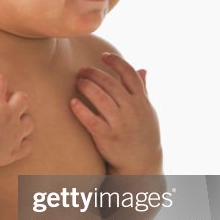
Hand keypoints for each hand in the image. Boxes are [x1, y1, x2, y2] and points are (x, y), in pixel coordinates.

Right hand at [0, 68, 32, 175]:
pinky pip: (27, 146)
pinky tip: (14, 140)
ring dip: (22, 118)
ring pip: (29, 121)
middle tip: (1, 102)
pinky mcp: (13, 151)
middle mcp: (9, 115)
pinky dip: (24, 142)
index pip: (0, 80)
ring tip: (10, 120)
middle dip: (14, 97)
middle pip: (23, 99)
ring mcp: (14, 134)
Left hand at [70, 52, 162, 173]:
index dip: (116, 62)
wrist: (142, 163)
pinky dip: (80, 110)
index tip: (103, 56)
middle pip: (111, 83)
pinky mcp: (107, 137)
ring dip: (87, 86)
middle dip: (94, 73)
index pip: (129, 74)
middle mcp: (132, 110)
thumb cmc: (143, 133)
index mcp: (141, 101)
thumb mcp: (148, 111)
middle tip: (82, 70)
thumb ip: (144, 90)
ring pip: (101, 98)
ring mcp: (120, 123)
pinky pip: (91, 120)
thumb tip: (143, 69)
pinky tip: (72, 102)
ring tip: (78, 81)